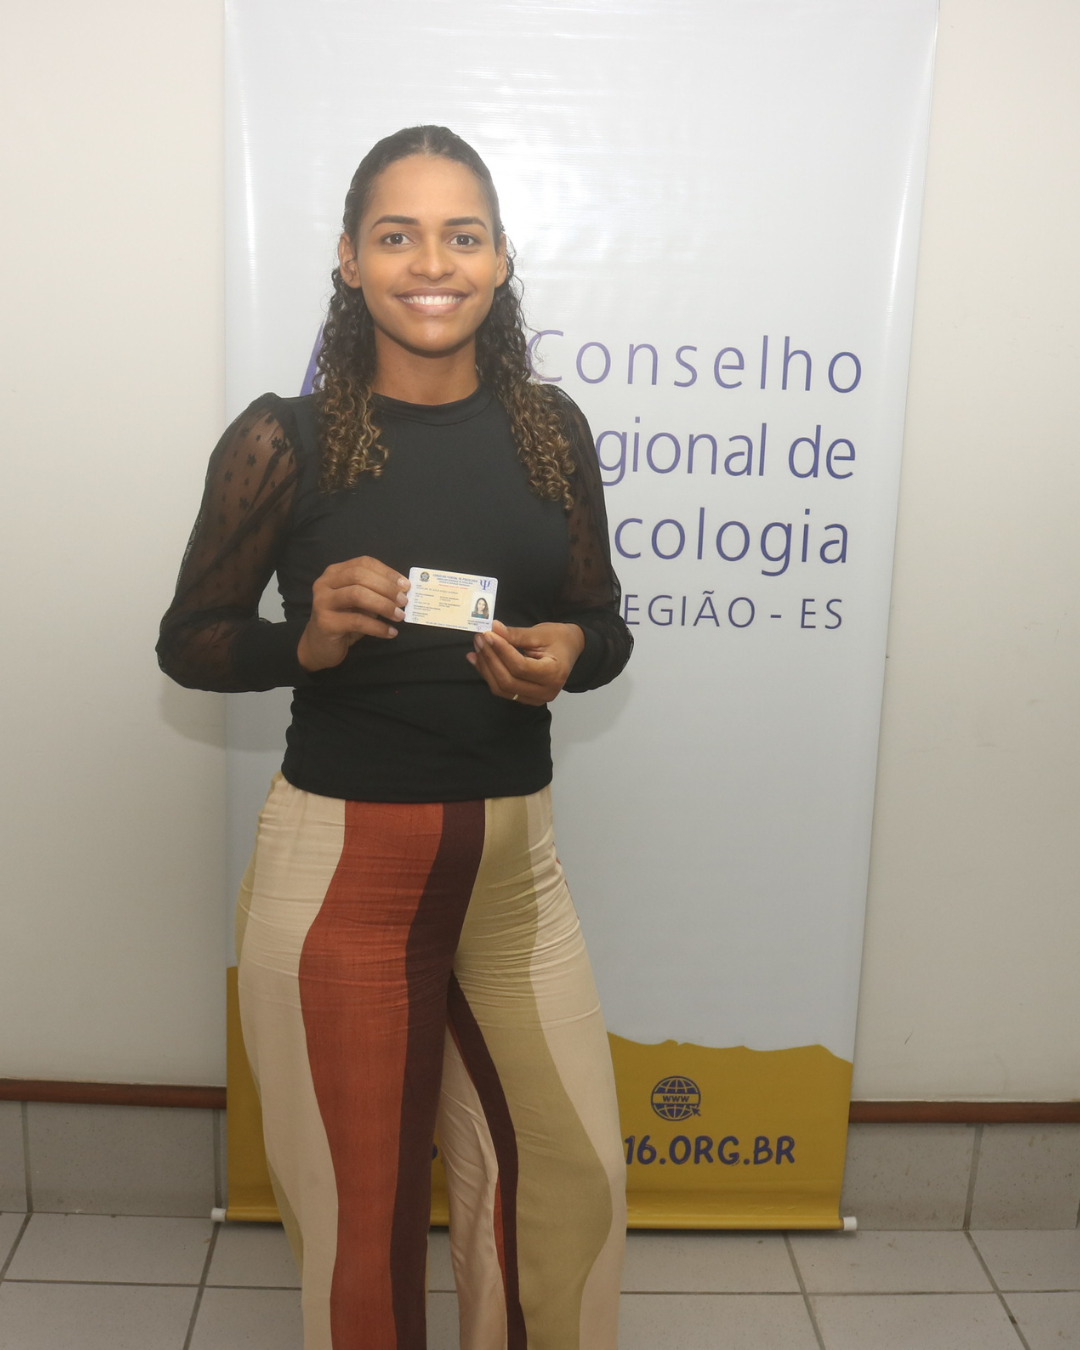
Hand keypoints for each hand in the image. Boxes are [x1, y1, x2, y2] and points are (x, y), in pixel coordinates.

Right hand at [297, 556, 408, 671]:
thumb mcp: (360, 602)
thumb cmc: (344, 620)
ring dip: (383, 605)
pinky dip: (378, 627)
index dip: (387, 572)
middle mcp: (325, 583)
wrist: (320, 646)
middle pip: (359, 575)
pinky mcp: (325, 622)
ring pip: (357, 594)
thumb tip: (403, 591)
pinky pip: (357, 621)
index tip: (405, 585)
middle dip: (386, 587)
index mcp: (335, 572)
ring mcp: (322, 601)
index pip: (364, 563)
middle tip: (404, 601)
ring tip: (400, 616)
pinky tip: (390, 632)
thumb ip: (375, 592)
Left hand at [466, 620, 585, 704]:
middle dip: (490, 659)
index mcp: (554, 674)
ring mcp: (536, 699)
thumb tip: (492, 629)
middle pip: (509, 681)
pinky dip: (488, 674)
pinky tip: (478, 659)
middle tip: (479, 638)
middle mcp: (546, 691)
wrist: (570, 649)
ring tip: (477, 647)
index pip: (521, 667)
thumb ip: (515, 634)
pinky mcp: (526, 699)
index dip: (501, 651)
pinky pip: (502, 690)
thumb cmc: (559, 638)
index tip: (487, 634)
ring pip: (502, 688)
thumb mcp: (540, 633)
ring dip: (485, 667)